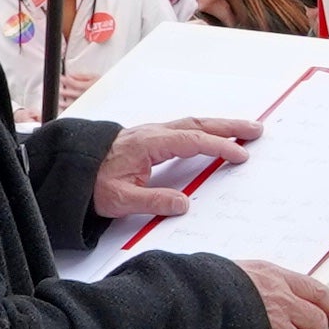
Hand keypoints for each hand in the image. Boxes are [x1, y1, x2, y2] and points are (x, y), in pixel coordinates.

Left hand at [90, 115, 261, 219]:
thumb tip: (184, 204)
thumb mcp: (120, 200)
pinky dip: (205, 129)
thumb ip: (153, 202)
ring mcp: (152, 133)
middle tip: (256, 129)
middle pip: (198, 124)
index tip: (239, 155)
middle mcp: (153, 133)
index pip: (192, 141)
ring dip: (219, 125)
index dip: (218, 146)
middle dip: (229, 126)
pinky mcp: (151, 138)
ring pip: (192, 124)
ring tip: (244, 130)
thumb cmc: (93, 183)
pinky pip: (184, 129)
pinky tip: (214, 135)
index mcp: (149, 144)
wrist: (72, 169)